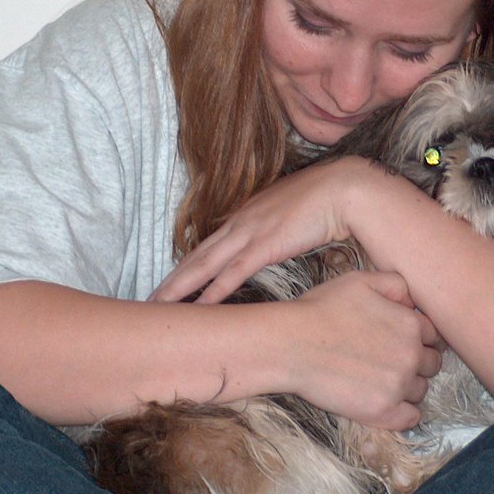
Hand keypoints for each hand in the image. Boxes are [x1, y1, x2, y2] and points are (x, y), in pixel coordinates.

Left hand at [150, 157, 369, 303]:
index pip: (208, 246)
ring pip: (205, 264)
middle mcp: (240, 223)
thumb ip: (278, 228)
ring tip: (159, 305)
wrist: (344, 187)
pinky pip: (233, 272)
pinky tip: (198, 306)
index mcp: (246, 215)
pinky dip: (213, 290)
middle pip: (197, 256)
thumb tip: (276, 242)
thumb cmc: (325, 200)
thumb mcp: (292, 214)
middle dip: (172, 280)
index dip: (186, 266)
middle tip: (149, 301)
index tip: (169, 284)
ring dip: (179, 287)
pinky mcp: (265, 245)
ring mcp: (250, 233)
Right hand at [282, 270, 443, 429]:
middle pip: (430, 364)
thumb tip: (412, 302)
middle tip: (389, 360)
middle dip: (416, 362)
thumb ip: (396, 284)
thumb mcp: (361, 281)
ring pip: (420, 390)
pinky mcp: (381, 411)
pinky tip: (387, 403)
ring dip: (407, 386)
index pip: (433, 336)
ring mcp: (398, 386)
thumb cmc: (321, 309)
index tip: (399, 341)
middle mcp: (411, 356)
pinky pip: (410, 418)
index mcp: (411, 325)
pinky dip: (404, 413)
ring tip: (380, 380)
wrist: (291, 344)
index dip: (418, 338)